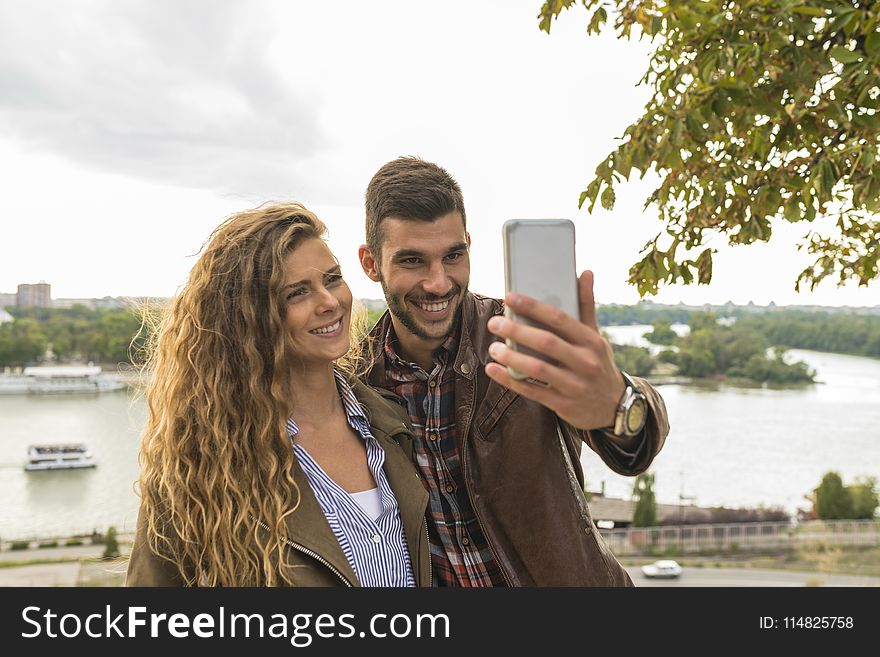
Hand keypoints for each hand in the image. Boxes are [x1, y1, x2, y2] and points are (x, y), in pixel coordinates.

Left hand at [485, 270, 624, 430]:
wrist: (614, 406)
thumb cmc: (598, 364)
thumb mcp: (596, 336)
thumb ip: (586, 306)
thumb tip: (586, 273)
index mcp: (591, 341)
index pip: (560, 319)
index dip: (533, 307)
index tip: (510, 297)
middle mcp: (585, 362)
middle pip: (546, 343)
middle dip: (517, 331)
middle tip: (494, 323)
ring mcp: (574, 385)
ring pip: (538, 368)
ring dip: (512, 357)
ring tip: (493, 348)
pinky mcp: (563, 404)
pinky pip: (532, 391)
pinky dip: (510, 380)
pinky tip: (494, 370)